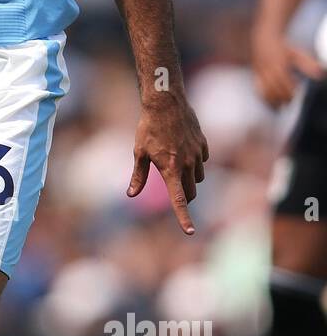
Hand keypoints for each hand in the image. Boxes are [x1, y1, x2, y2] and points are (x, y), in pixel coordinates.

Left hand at [127, 92, 208, 234]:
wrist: (165, 103)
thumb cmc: (148, 128)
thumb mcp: (139, 153)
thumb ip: (138, 176)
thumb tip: (131, 195)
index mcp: (170, 170)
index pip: (179, 200)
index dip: (184, 218)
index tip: (190, 232)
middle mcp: (187, 164)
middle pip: (191, 192)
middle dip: (184, 196)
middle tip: (173, 189)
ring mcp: (198, 154)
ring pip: (198, 177)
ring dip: (189, 178)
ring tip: (174, 162)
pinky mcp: (204, 144)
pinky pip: (203, 161)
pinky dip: (195, 162)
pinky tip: (183, 149)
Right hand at [251, 27, 323, 107]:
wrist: (264, 40)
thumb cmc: (283, 48)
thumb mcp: (297, 54)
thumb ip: (308, 65)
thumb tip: (321, 75)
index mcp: (279, 63)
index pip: (284, 81)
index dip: (289, 90)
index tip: (295, 94)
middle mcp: (268, 68)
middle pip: (274, 87)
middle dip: (281, 97)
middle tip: (289, 103)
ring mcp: (260, 72)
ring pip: (264, 89)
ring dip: (272, 100)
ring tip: (279, 107)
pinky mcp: (255, 75)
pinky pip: (258, 89)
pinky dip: (263, 97)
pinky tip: (270, 103)